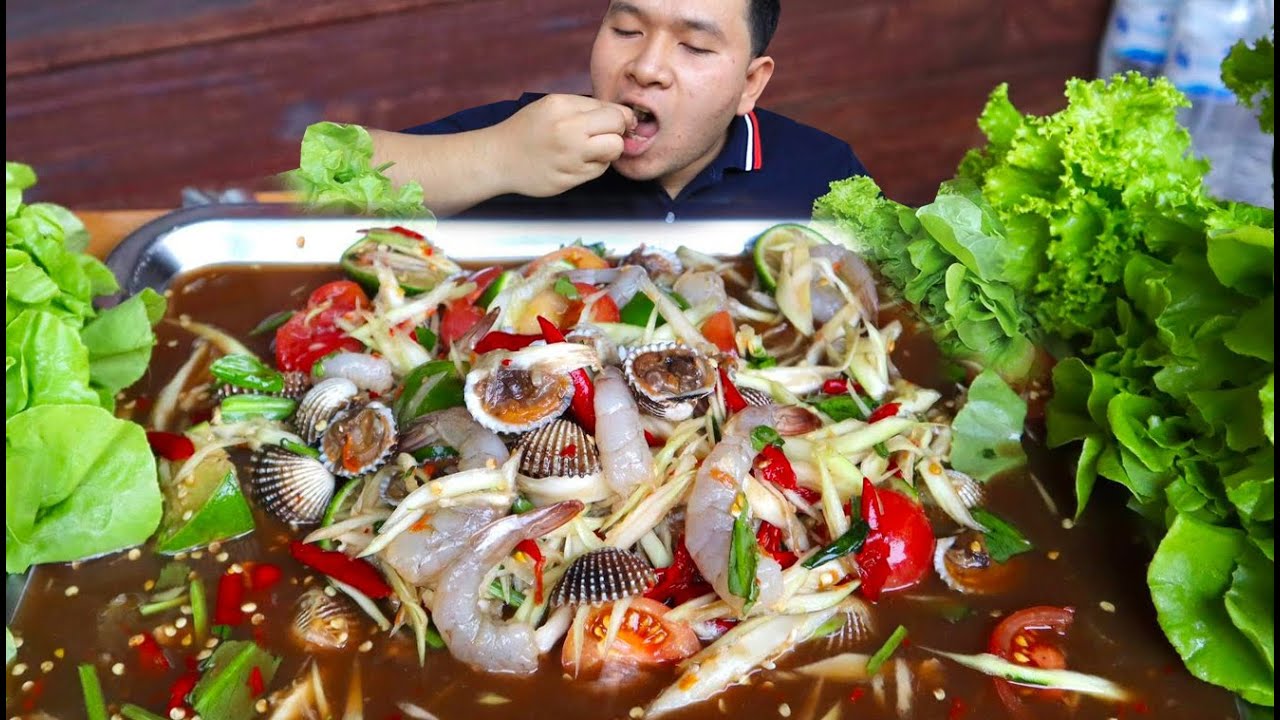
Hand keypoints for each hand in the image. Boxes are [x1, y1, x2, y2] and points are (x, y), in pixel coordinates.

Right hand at [495, 94, 636, 196]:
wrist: (499, 158)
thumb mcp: (553, 105)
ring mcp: (568, 158)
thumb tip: (622, 114)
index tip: (617, 122)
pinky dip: (594, 166)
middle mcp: (567, 132)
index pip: (613, 111)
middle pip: (617, 130)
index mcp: (563, 108)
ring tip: (591, 149)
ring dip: (608, 151)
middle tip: (605, 135)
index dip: (620, 117)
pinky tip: (577, 161)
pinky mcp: (568, 179)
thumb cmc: (528, 129)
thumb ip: (586, 107)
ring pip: (613, 152)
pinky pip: (598, 171)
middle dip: (617, 132)